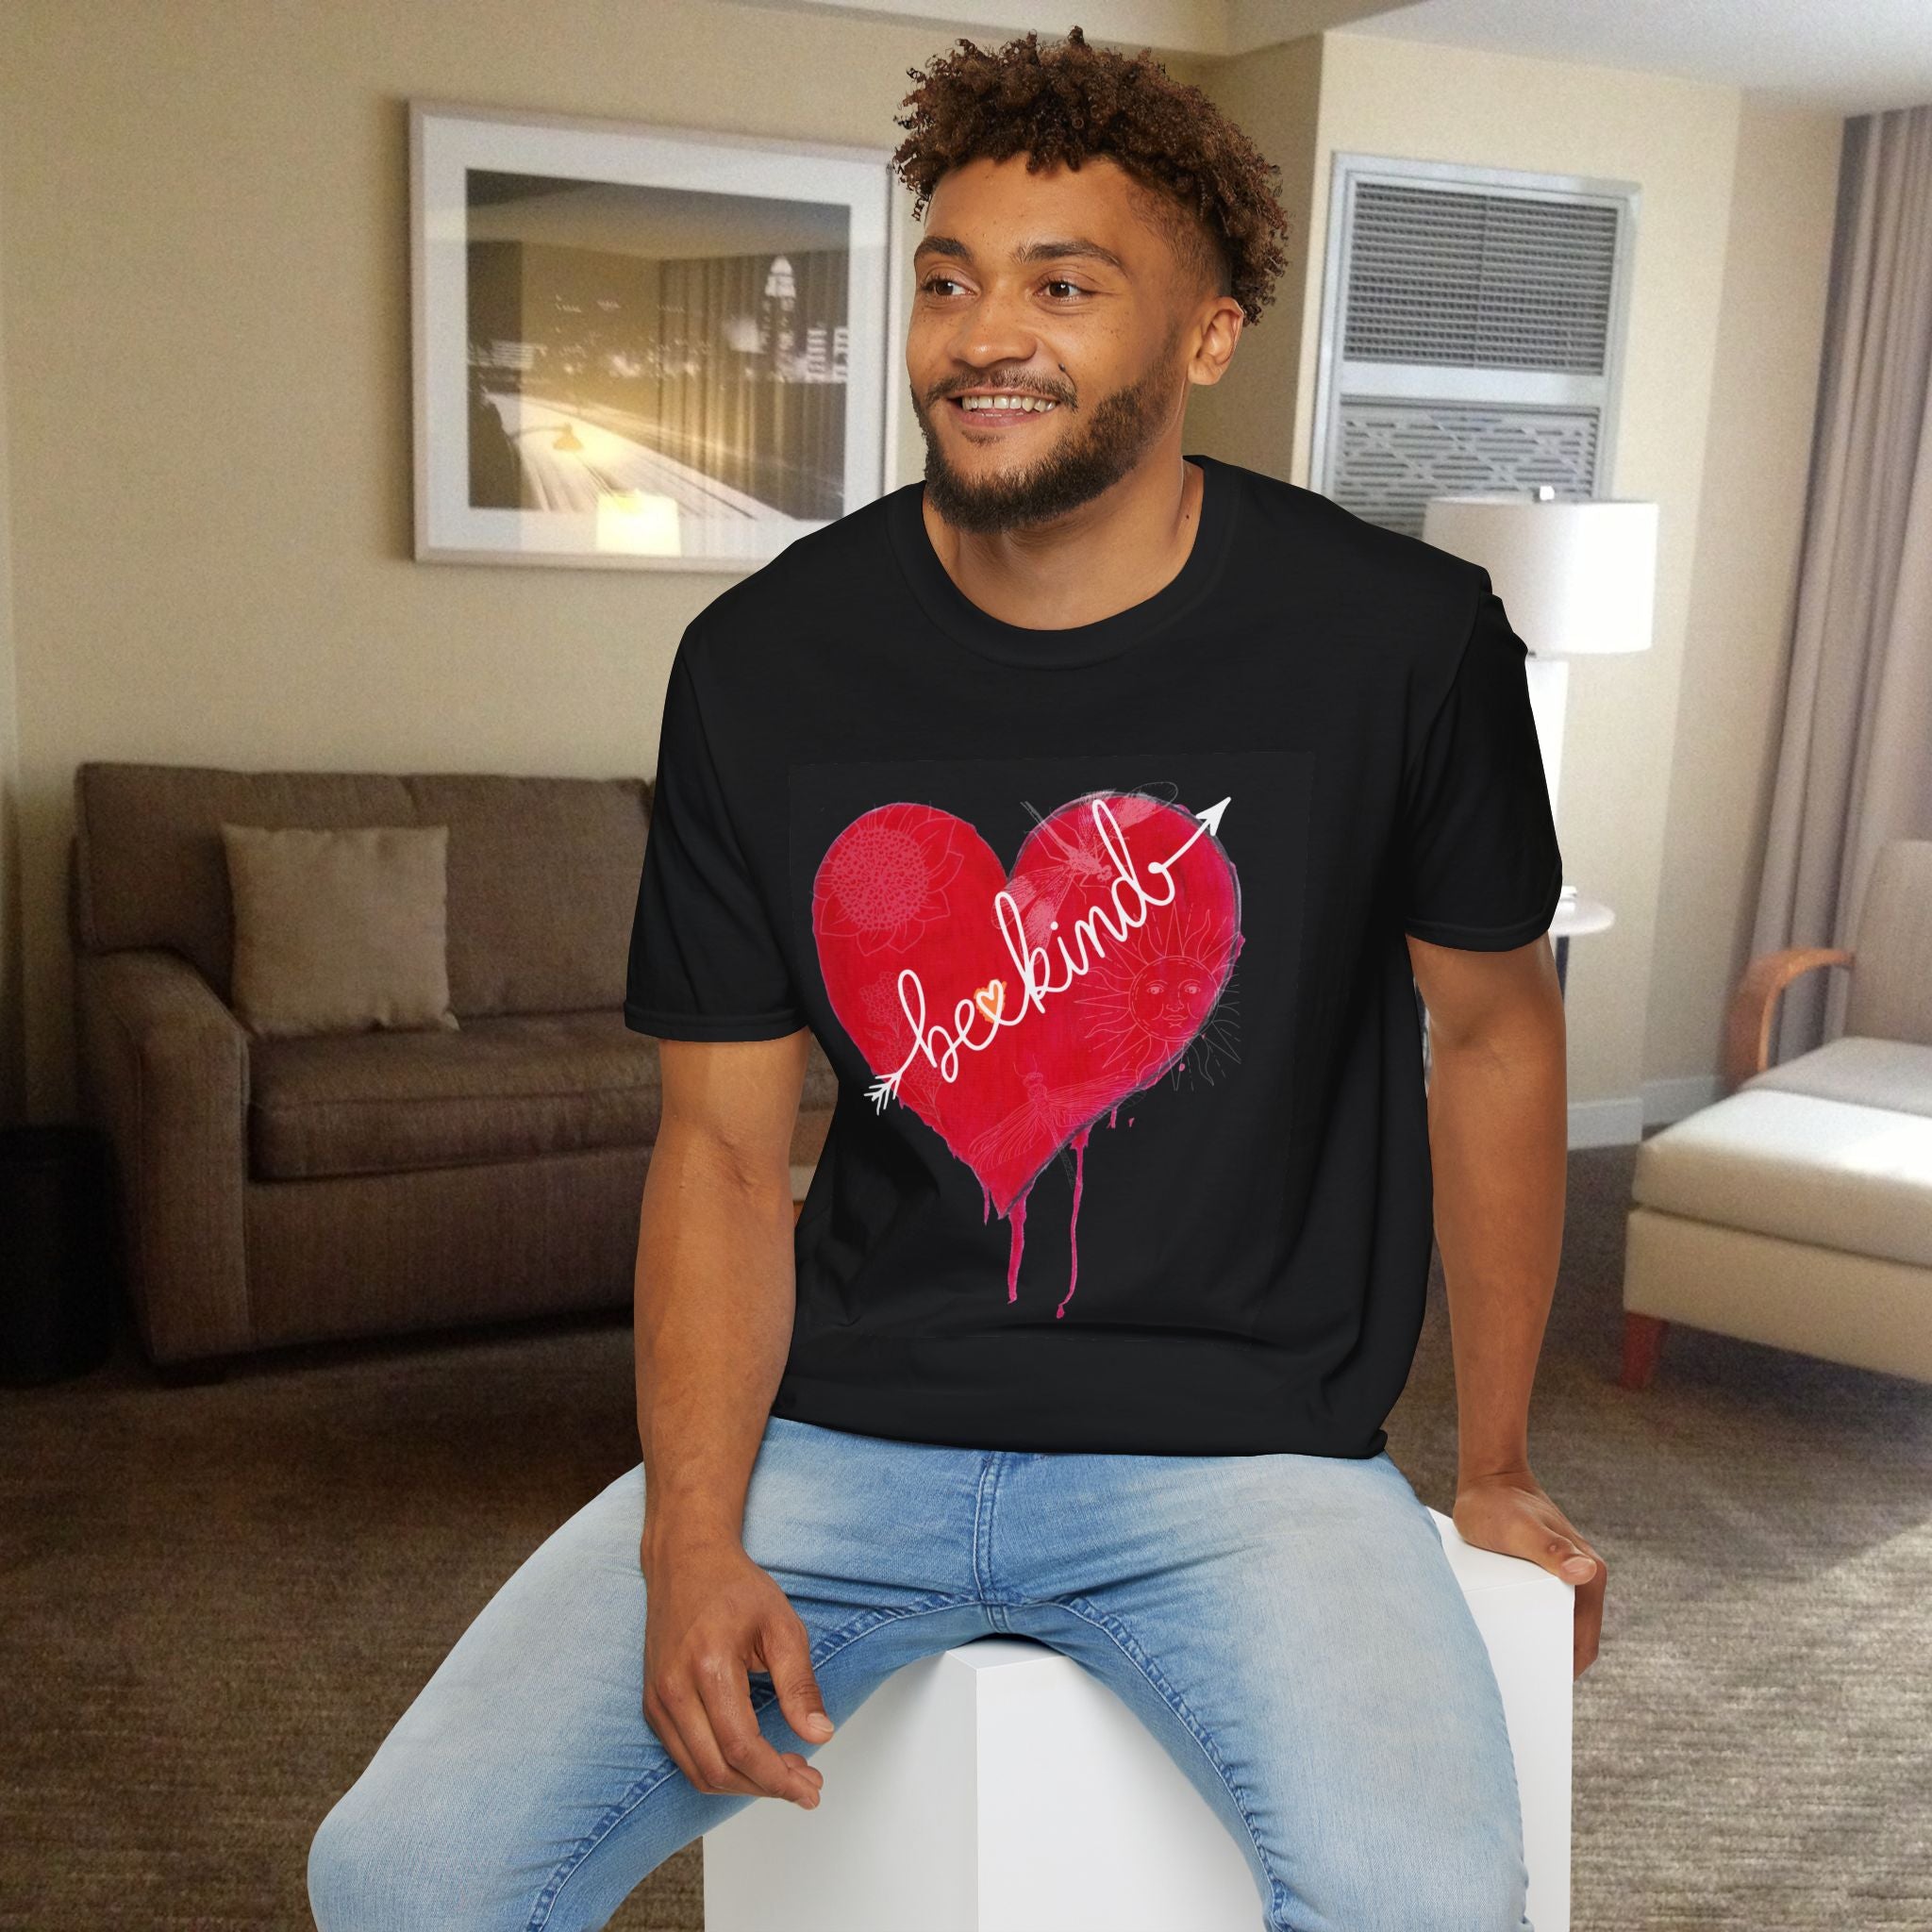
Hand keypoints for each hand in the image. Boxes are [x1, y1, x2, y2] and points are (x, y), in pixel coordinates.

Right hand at [640, 1530, 831, 1808]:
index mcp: (708, 1667)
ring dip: (744, 1785)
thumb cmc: (734, 1587)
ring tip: (786, 1775)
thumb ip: (800, 1684)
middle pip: (717, 1771)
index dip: (778, 1779)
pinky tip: (752, 1761)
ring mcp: (657, 1700)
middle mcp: (674, 1689)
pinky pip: (685, 1757)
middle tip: (806, 1785)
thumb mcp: (782, 1626)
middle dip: (766, 1788)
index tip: (810, 1787)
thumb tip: (820, 1735)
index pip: (741, 1748)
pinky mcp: (653, 1705)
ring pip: (698, 1772)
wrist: (686, 1561)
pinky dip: (719, 1770)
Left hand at [1452, 1467, 1605, 1677]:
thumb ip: (1549, 1548)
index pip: (1583, 1642)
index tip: (1541, 1695)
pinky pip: (1537, 1609)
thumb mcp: (1518, 1528)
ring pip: (1552, 1625)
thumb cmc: (1500, 1502)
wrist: (1487, 1476)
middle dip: (1549, 1665)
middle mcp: (1580, 1577)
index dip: (1566, 1671)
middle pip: (1569, 1638)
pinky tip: (1499, 1638)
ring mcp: (1561, 1575)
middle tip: (1518, 1689)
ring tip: (1505, 1670)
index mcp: (1588, 1574)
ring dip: (1536, 1646)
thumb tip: (1585, 1572)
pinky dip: (1525, 1627)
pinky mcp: (1540, 1572)